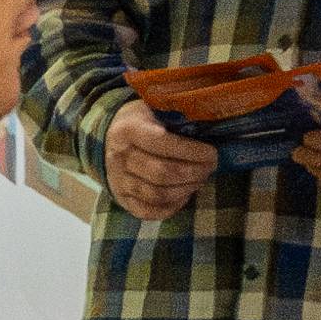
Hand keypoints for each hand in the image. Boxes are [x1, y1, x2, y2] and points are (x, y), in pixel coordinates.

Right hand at [100, 101, 219, 215]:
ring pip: (157, 194)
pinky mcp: (121, 199)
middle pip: (162, 173)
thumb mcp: (153, 108)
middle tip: (210, 167)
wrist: (109, 137)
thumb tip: (210, 128)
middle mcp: (119, 157)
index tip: (211, 153)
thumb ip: (175, 117)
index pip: (161, 143)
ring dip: (186, 189)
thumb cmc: (142, 121)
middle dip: (194, 172)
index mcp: (128, 130)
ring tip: (200, 179)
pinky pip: (148, 211)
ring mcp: (118, 181)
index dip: (191, 151)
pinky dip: (171, 207)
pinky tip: (185, 195)